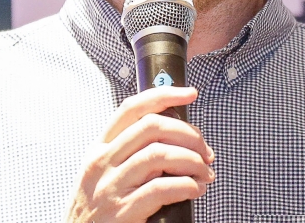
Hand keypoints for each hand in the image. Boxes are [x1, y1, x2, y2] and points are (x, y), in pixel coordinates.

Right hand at [67, 86, 214, 221]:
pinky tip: (195, 189)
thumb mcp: (103, 173)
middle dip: (188, 134)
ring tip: (205, 172)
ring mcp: (111, 186)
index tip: (190, 94)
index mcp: (100, 148)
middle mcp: (103, 162)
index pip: (132, 108)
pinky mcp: (123, 212)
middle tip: (205, 151)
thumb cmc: (98, 210)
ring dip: (192, 161)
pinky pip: (162, 188)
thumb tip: (174, 134)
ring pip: (160, 155)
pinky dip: (186, 185)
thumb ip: (128, 152)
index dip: (164, 94)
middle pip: (152, 127)